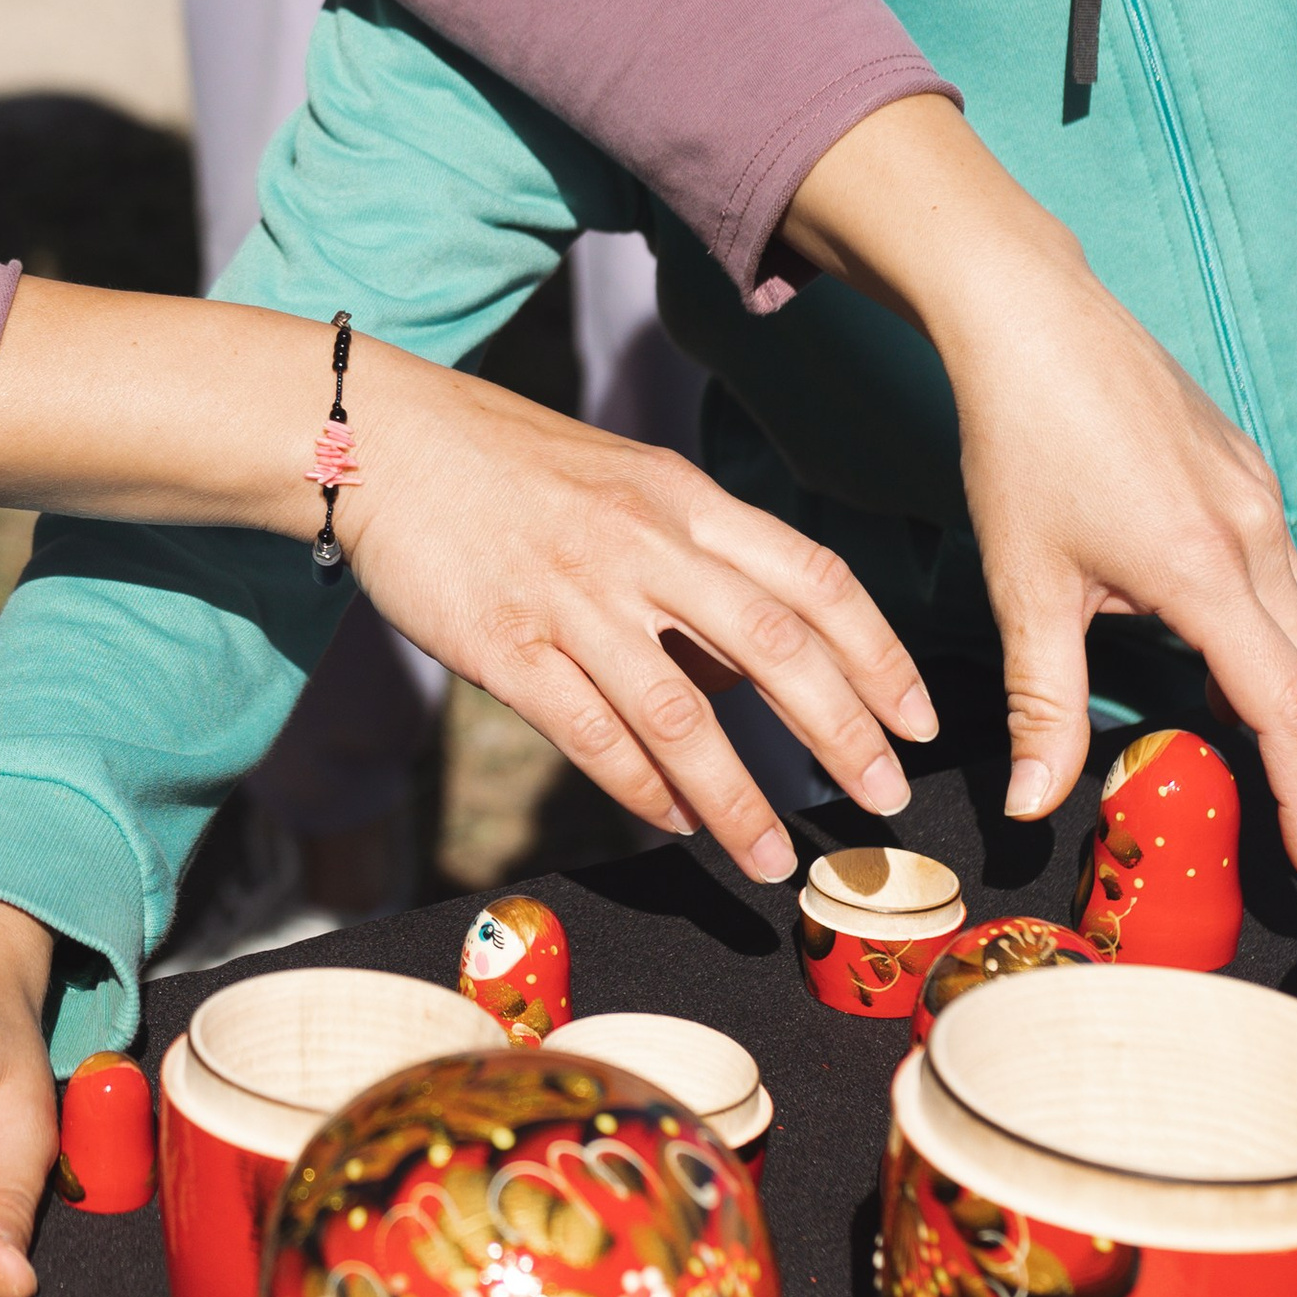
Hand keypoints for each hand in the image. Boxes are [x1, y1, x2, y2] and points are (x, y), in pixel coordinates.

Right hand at [0, 281, 937, 884]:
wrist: (378, 437)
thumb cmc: (506, 463)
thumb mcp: (622, 481)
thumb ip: (695, 557)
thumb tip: (762, 654)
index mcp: (682, 496)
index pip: (813, 576)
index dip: (878, 653)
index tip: (918, 718)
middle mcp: (643, 543)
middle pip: (775, 646)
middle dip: (843, 733)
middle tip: (882, 804)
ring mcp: (573, 595)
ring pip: (684, 711)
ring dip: (740, 798)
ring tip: (776, 860)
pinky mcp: (506, 643)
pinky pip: (591, 730)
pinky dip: (640, 785)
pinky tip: (672, 821)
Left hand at [787, 97, 1296, 882]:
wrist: (1029, 314)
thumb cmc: (1019, 440)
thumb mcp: (1023, 583)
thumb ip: (1041, 703)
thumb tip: (1029, 805)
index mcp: (1205, 571)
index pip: (1286, 712)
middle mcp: (1253, 534)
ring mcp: (1255, 497)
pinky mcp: (1241, 472)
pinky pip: (1285, 575)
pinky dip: (1285, 638)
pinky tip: (1255, 665)